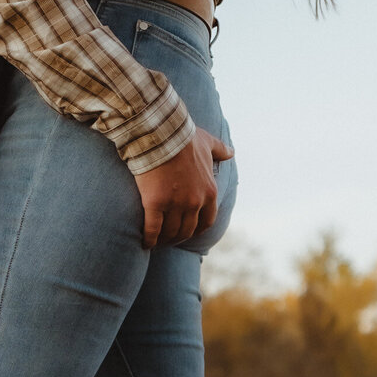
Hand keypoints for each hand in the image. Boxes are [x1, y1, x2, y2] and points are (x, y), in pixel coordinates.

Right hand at [133, 128, 233, 248]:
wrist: (161, 134)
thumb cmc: (184, 137)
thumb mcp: (207, 143)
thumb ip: (220, 150)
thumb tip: (231, 153)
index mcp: (209, 192)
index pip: (207, 221)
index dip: (196, 229)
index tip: (188, 231)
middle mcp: (194, 202)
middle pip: (188, 230)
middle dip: (178, 237)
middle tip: (169, 239)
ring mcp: (175, 204)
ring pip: (171, 232)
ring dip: (164, 240)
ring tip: (156, 242)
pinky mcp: (154, 204)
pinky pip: (153, 229)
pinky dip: (150, 239)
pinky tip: (145, 242)